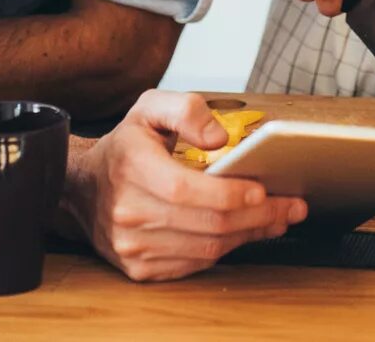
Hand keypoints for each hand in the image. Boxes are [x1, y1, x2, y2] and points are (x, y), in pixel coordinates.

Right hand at [62, 90, 306, 281]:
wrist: (83, 188)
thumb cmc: (125, 146)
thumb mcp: (150, 108)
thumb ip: (186, 109)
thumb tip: (218, 138)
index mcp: (131, 167)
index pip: (186, 190)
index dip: (230, 193)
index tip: (264, 189)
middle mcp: (128, 211)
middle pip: (206, 223)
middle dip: (257, 216)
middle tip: (291, 207)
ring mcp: (131, 245)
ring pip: (205, 248)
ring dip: (248, 236)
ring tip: (277, 219)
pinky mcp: (138, 268)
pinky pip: (193, 264)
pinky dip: (224, 250)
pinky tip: (244, 233)